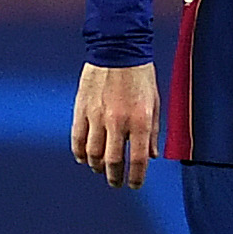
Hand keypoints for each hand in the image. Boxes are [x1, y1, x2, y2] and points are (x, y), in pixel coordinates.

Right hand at [71, 62, 159, 188]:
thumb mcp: (155, 103)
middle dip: (114, 178)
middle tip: (115, 183)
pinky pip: (77, 139)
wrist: (118, 49)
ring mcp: (97, 116)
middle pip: (112, 162)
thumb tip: (152, 156)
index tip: (134, 185)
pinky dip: (80, 153)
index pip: (137, 160)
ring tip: (100, 169)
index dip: (135, 178)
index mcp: (140, 121)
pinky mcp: (82, 109)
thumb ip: (153, 132)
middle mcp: (118, 122)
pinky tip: (84, 158)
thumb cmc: (140, 76)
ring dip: (96, 167)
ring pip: (92, 154)